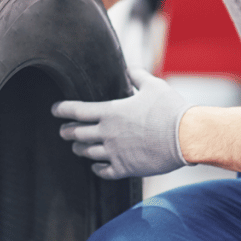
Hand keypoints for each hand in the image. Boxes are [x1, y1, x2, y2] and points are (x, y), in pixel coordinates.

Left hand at [51, 69, 192, 179]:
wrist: (186, 136)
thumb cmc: (170, 109)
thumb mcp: (153, 86)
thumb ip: (138, 77)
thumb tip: (130, 70)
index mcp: (111, 112)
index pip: (77, 111)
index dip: (62, 109)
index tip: (54, 110)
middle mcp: (108, 133)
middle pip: (77, 134)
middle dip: (67, 132)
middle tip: (63, 131)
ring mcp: (115, 152)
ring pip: (87, 153)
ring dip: (80, 150)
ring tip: (77, 148)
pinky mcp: (126, 168)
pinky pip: (104, 171)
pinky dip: (97, 168)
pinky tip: (96, 167)